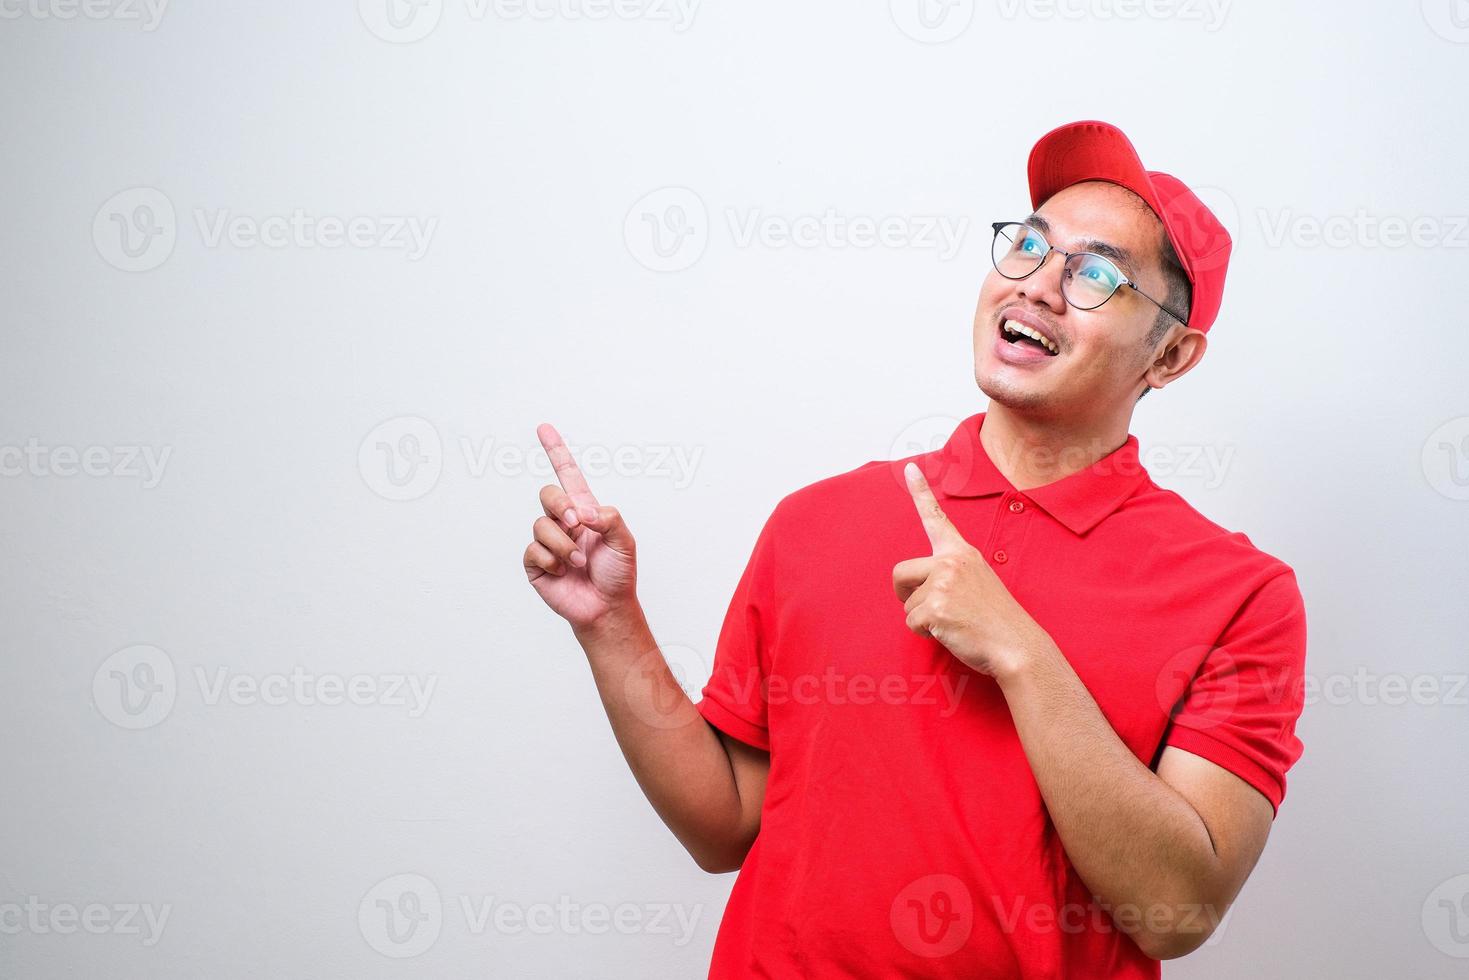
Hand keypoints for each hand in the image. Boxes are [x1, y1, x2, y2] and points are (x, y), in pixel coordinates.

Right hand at [523, 423, 637, 630]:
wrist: (606, 607)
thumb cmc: (618, 574)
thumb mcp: (625, 540)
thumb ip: (609, 517)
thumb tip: (581, 512)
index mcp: (584, 510)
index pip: (566, 474)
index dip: (555, 451)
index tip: (544, 428)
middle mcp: (563, 522)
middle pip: (547, 494)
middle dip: (561, 506)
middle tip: (577, 524)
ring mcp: (548, 542)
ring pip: (541, 525)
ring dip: (563, 544)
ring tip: (578, 562)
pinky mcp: (536, 564)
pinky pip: (533, 550)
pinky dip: (552, 561)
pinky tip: (563, 572)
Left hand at [892, 461, 1052, 679]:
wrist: (1017, 645)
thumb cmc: (997, 620)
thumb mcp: (978, 583)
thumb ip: (951, 575)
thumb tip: (921, 587)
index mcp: (962, 553)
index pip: (936, 519)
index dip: (920, 492)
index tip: (909, 467)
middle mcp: (951, 562)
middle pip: (900, 572)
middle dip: (904, 593)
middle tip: (930, 608)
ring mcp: (942, 583)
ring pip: (907, 604)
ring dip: (924, 619)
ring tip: (955, 621)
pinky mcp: (935, 606)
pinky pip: (912, 623)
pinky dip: (927, 633)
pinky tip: (953, 632)